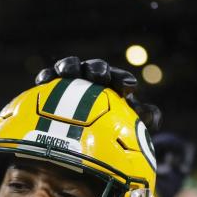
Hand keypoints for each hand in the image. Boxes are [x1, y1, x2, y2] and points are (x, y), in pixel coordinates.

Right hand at [35, 56, 161, 131]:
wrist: (80, 130)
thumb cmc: (107, 125)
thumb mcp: (126, 123)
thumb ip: (143, 118)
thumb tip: (153, 118)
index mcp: (113, 85)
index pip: (120, 79)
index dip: (123, 80)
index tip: (128, 88)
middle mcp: (92, 78)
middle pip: (95, 68)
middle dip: (97, 69)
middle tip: (99, 76)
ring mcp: (72, 79)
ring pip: (70, 67)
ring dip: (69, 66)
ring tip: (67, 72)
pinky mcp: (52, 85)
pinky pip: (48, 77)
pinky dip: (46, 77)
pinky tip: (42, 81)